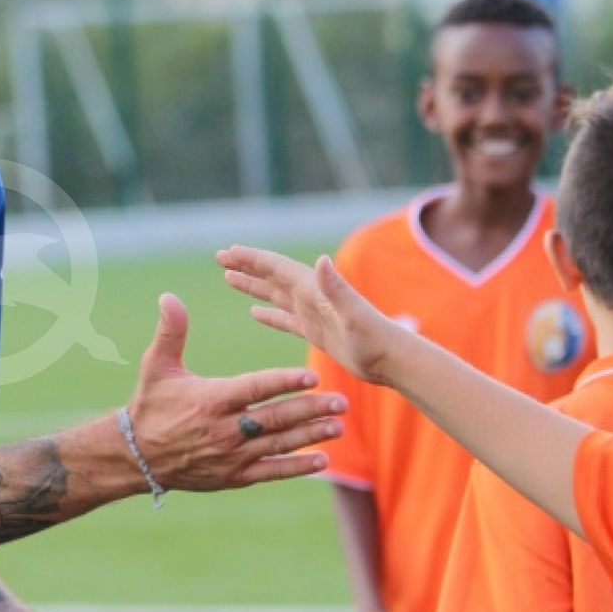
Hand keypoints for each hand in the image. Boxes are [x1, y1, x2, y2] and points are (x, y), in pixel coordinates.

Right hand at [125, 292, 347, 490]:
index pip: (255, 389)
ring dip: (310, 435)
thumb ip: (170, 332)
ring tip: (338, 425)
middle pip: (275, 418)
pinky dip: (296, 467)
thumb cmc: (150, 405)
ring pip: (278, 445)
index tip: (311, 375)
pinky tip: (321, 459)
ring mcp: (231, 456)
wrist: (137, 455)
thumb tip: (169, 296)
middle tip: (340, 401)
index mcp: (211, 400)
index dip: (284, 382)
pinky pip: (270, 472)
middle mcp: (225, 430)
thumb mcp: (156, 366)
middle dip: (310, 409)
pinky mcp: (233, 477)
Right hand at [217, 249, 397, 384]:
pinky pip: (285, 319)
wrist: (392, 360)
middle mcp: (312, 297)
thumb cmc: (375, 339)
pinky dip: (269, 313)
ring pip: (275, 294)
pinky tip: (256, 313)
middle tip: (220, 257)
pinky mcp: (316, 331)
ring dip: (253, 285)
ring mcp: (313, 314)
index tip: (228, 251)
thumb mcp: (353, 313)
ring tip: (229, 278)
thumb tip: (321, 260)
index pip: (277, 268)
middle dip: (246, 266)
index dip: (252, 259)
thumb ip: (336, 287)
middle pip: (272, 276)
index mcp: (315, 289)